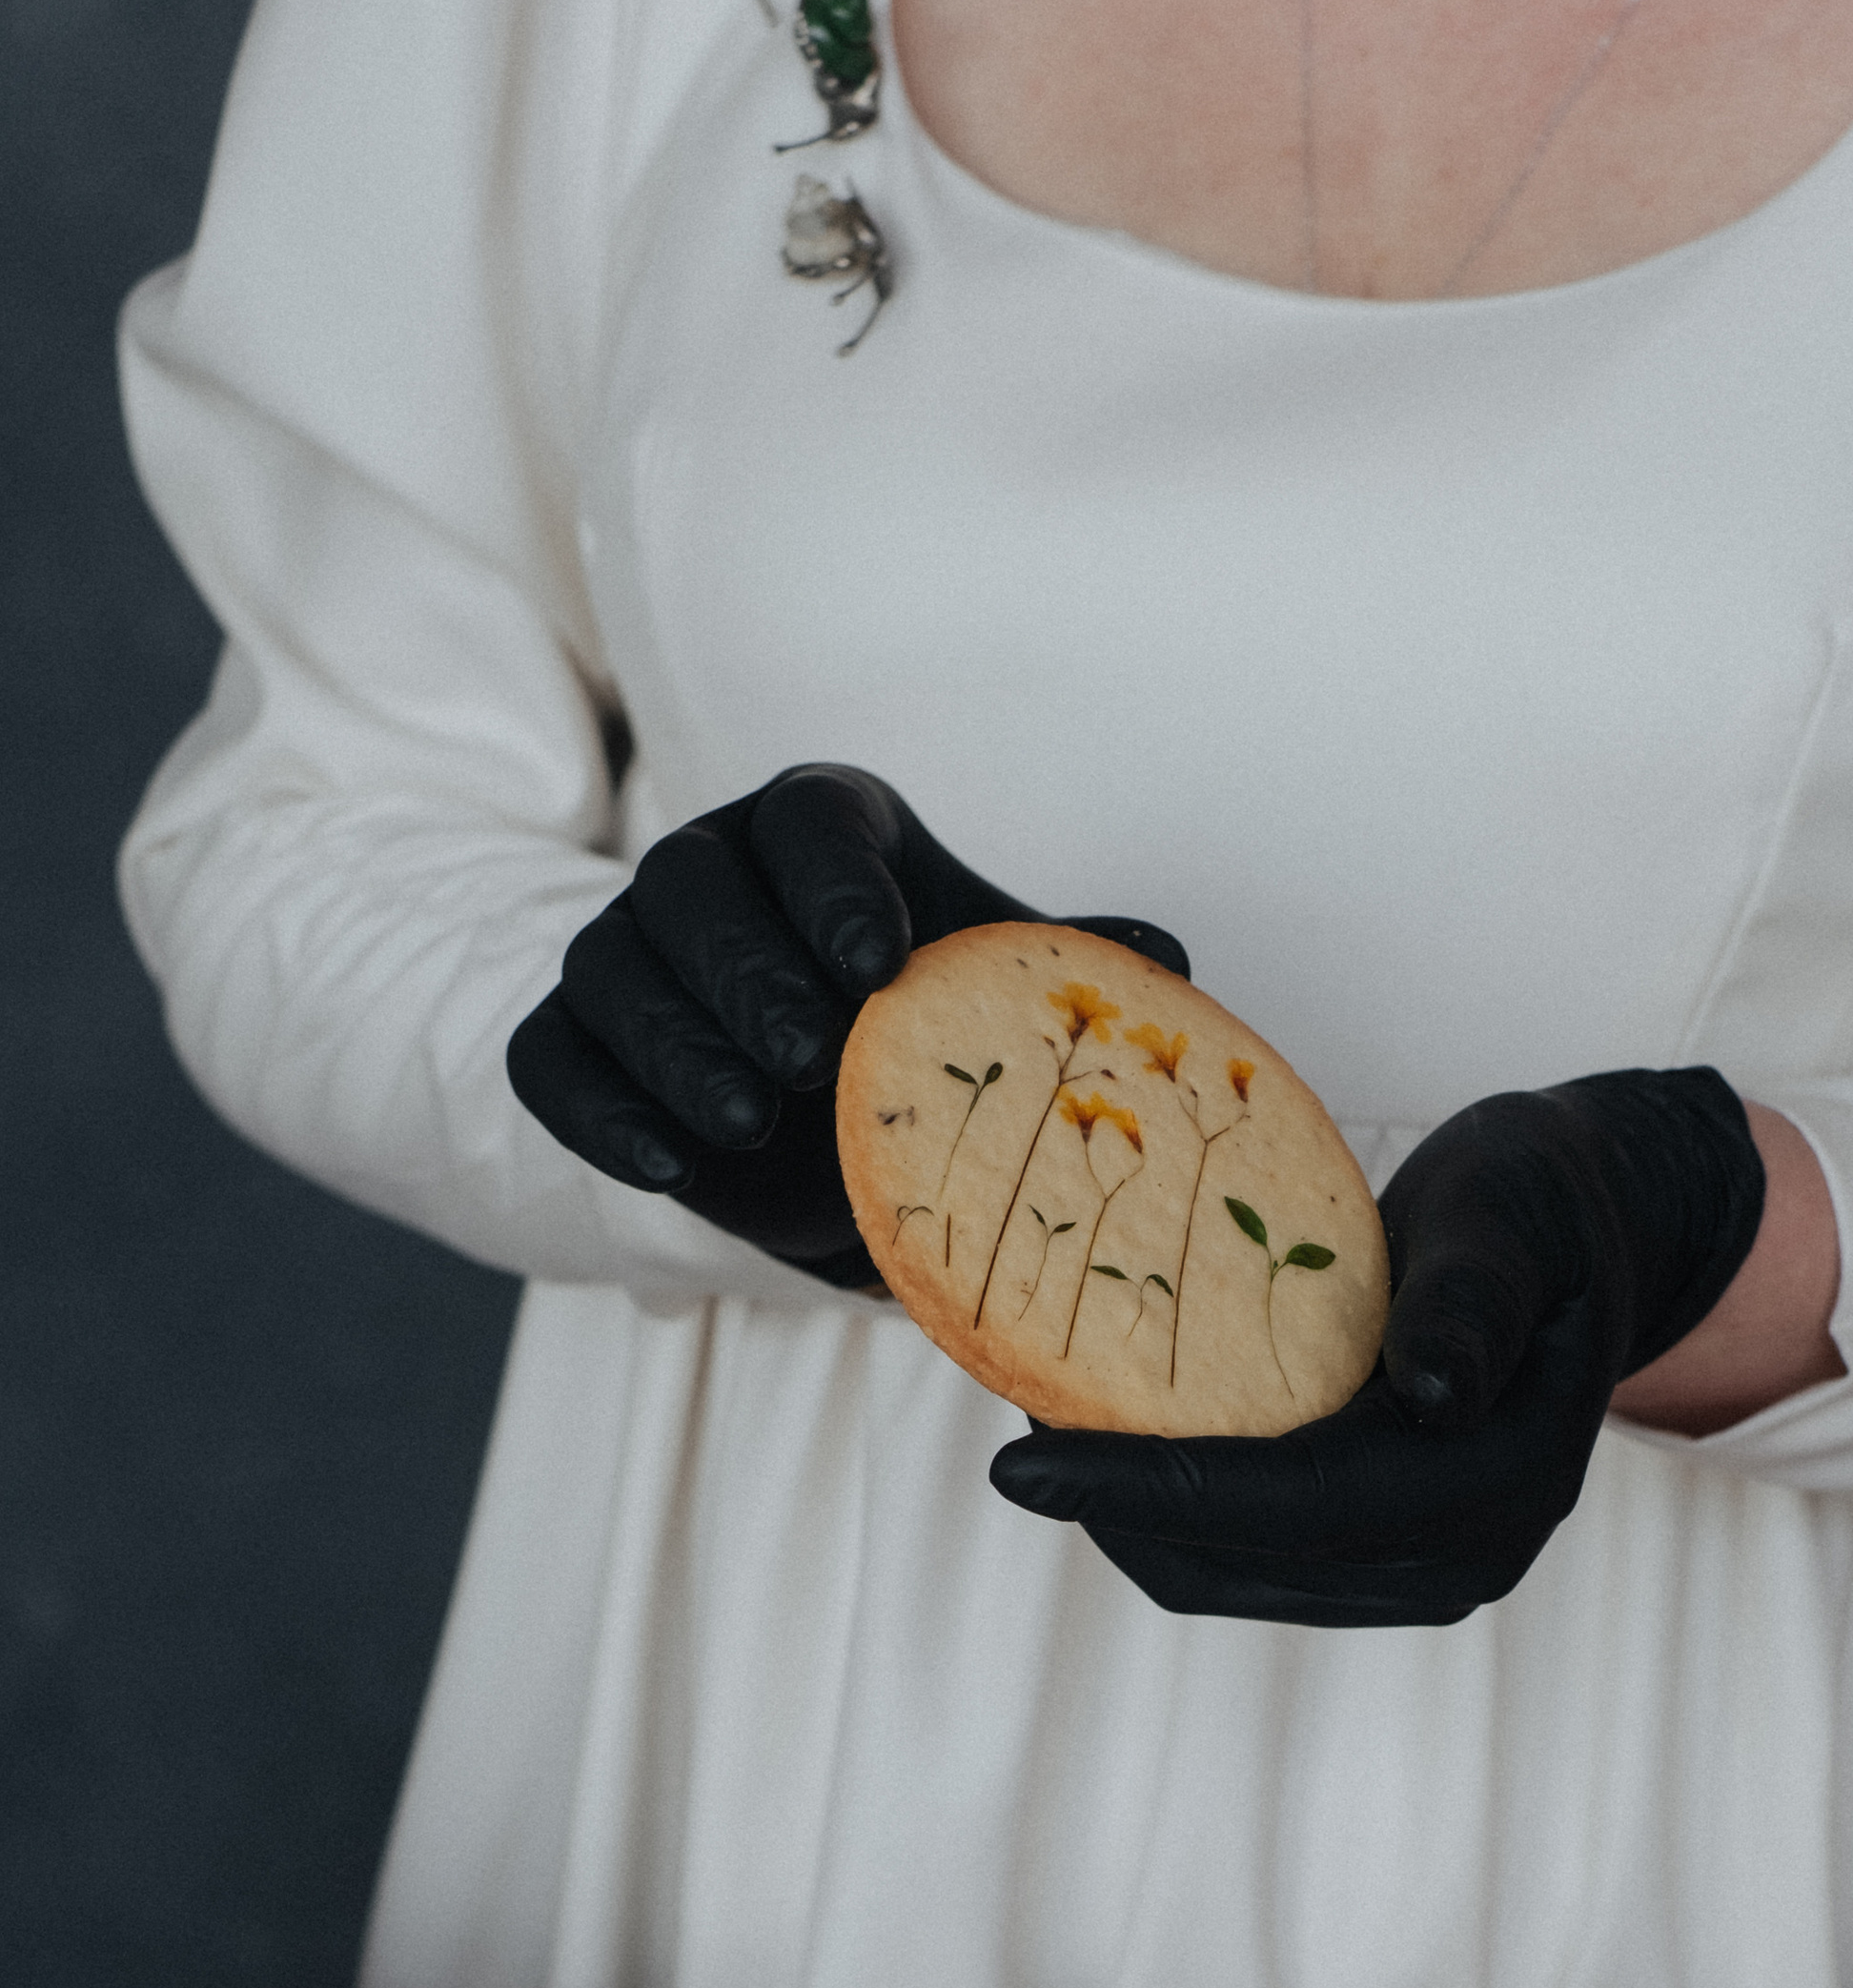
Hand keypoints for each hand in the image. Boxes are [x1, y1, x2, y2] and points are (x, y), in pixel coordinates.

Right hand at [506, 766, 1186, 1283]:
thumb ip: (1070, 973)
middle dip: (745, 970)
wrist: (844, 1131)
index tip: (879, 965)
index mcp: (821, 831)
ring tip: (749, 1123)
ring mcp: (627, 952)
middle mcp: (710, 869)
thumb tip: (1167, 957)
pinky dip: (597, 1109)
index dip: (833, 883)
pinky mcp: (572, 1038)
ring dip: (675, 1047)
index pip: (809, 819)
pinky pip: (550, 1058)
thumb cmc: (935, 1036)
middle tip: (810, 1058)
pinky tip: (668, 1167)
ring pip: (609, 967)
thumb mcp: (1004, 1001)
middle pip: (689, 884)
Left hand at [989, 1067, 1767, 1623]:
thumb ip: (1472, 1298)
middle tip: (1006, 1395)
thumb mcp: (1514, 1216)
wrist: (1579, 1244)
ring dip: (1123, 1509)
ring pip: (1222, 1575)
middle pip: (1239, 1561)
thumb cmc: (1539, 1206)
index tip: (1014, 1464)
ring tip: (1041, 1406)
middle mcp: (1458, 1555)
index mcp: (1499, 1477)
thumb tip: (1432, 1389)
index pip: (1294, 1502)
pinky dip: (1161, 1504)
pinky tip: (1107, 1426)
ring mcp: (1418, 1571)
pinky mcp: (1375, 1561)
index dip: (1149, 1487)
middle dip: (1110, 1499)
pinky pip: (1238, 1557)